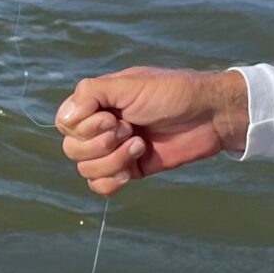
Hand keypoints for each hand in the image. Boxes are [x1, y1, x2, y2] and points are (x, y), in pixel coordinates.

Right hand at [55, 67, 248, 196]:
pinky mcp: (128, 170)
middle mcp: (101, 127)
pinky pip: (100, 187)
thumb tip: (64, 118)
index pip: (65, 123)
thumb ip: (92, 94)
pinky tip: (131, 170)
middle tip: (131, 130)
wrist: (209, 117)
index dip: (83, 127)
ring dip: (112, 161)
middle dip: (100, 145)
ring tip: (140, 146)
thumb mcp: (130, 84)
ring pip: (86, 170)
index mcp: (97, 103)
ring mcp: (114, 150)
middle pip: (72, 149)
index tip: (112, 118)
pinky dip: (111, 182)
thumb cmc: (173, 93)